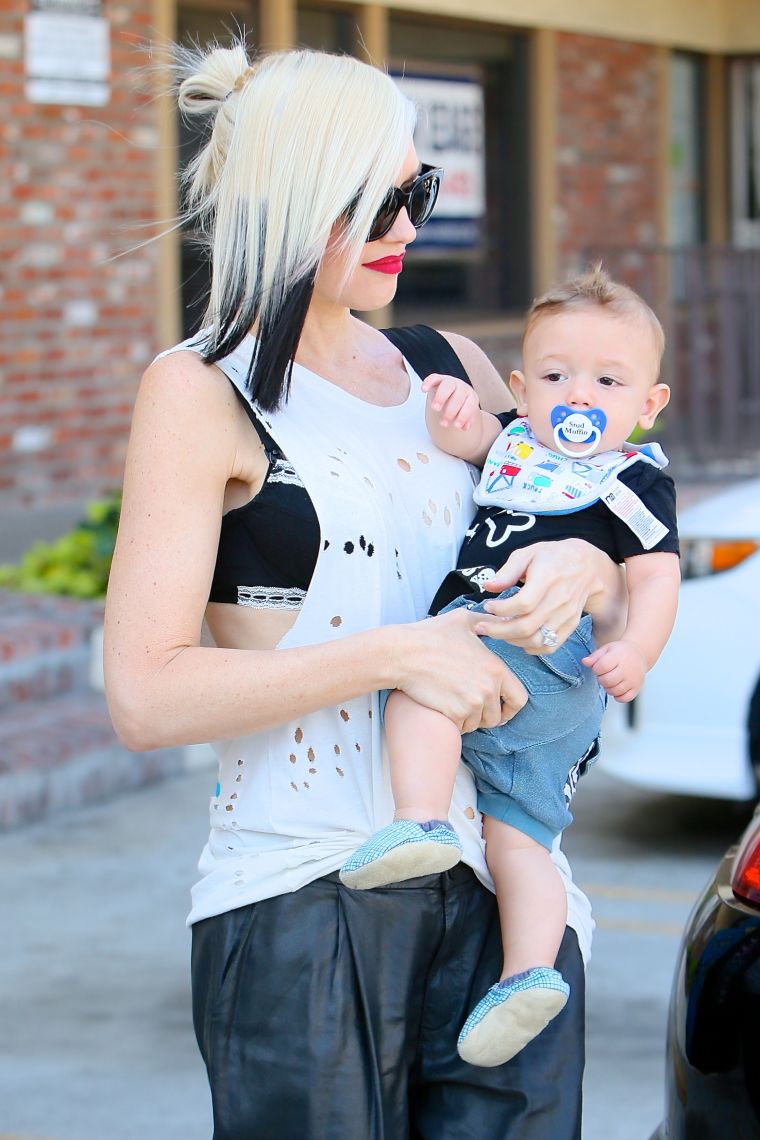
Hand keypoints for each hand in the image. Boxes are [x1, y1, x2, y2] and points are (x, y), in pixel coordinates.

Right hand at [393, 607, 527, 732]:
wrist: (403, 654)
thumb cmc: (430, 635)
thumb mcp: (464, 620)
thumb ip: (489, 621)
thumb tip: (502, 619)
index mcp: (496, 668)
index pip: (519, 699)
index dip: (511, 707)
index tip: (502, 710)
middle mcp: (488, 688)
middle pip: (496, 716)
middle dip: (485, 714)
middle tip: (469, 705)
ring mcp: (472, 703)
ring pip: (478, 724)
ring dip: (468, 719)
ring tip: (453, 702)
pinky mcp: (455, 714)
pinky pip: (461, 728)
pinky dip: (454, 723)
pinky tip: (443, 707)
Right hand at [422, 373, 480, 429]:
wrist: (453, 393)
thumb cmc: (459, 408)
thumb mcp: (464, 414)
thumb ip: (465, 420)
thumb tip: (465, 427)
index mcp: (471, 397)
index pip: (470, 405)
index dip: (463, 416)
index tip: (456, 426)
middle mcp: (462, 387)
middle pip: (458, 397)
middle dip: (451, 411)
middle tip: (443, 423)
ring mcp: (451, 381)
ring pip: (447, 385)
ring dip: (440, 397)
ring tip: (435, 409)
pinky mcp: (439, 378)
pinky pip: (433, 378)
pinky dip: (428, 382)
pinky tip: (423, 390)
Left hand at [471, 539, 607, 654]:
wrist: (587, 566)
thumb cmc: (552, 557)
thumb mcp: (528, 554)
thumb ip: (507, 571)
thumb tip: (488, 586)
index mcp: (548, 578)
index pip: (523, 603)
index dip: (501, 609)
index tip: (488, 605)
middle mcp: (560, 599)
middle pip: (526, 626)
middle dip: (499, 630)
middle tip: (483, 626)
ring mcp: (567, 615)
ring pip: (536, 640)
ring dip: (512, 640)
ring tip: (499, 631)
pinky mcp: (570, 625)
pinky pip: (550, 646)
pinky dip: (530, 647)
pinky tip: (518, 638)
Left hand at [582, 639, 646, 701]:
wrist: (638, 654)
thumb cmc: (619, 653)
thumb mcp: (606, 649)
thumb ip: (594, 657)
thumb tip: (584, 662)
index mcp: (618, 656)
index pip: (601, 667)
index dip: (596, 669)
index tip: (598, 667)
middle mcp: (627, 669)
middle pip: (607, 681)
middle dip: (601, 679)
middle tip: (604, 675)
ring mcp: (633, 680)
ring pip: (614, 691)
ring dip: (608, 688)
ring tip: (611, 680)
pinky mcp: (637, 688)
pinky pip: (624, 699)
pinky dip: (618, 696)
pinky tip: (617, 687)